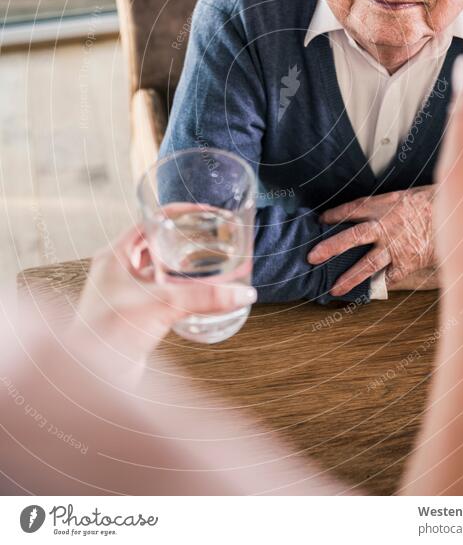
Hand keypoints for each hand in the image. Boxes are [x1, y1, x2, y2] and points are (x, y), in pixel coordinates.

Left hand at [69, 224, 256, 377]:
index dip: (178, 214)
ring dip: (181, 265)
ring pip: (158, 269)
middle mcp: (117, 270)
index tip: (204, 213)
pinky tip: (196, 294)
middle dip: (183, 239)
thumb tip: (242, 293)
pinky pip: (159, 293)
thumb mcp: (162, 306)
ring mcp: (123, 293)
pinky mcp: (133, 314)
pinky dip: (178, 290)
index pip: (150, 221)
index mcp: (115, 255)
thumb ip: (204, 298)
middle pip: (155, 244)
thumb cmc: (109, 334)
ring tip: (208, 261)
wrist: (93, 378)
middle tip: (210, 236)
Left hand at [307, 187, 435, 295]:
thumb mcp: (407, 194)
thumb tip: (373, 210)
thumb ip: (389, 204)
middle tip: (312, 257)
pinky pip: (390, 277)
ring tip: (334, 289)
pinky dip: (380, 286)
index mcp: (383, 205)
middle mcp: (384, 227)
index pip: (351, 209)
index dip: (334, 215)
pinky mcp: (408, 262)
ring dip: (349, 277)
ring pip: (367, 264)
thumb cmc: (434, 201)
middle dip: (329, 248)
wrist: (458, 214)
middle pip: (350, 237)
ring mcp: (395, 247)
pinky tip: (369, 294)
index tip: (321, 221)